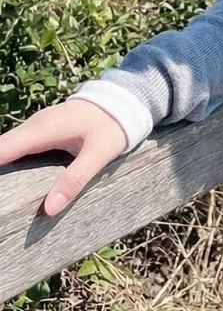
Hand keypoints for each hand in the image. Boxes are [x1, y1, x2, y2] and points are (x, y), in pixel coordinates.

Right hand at [0, 101, 127, 215]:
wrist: (123, 101)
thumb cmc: (112, 126)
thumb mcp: (98, 155)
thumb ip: (74, 180)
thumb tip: (49, 209)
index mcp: (43, 129)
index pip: (2, 150)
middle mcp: (34, 124)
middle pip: (0, 149)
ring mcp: (36, 125)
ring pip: (7, 147)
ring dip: (2, 166)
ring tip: (5, 193)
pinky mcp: (41, 129)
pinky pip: (17, 145)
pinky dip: (10, 160)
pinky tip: (12, 180)